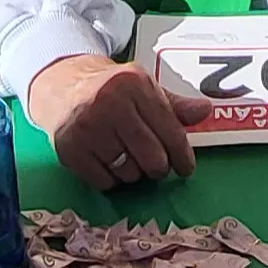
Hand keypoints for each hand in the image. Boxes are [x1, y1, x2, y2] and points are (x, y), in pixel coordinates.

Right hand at [26, 54, 207, 190]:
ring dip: (134, 173)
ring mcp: (87, 128)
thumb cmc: (110, 90)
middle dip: (159, 167)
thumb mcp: (143, 88)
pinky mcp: (70, 149)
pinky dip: (111, 179)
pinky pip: (105, 182)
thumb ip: (174, 105)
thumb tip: (205, 110)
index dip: (182, 156)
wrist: (62, 86)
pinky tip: (108, 161)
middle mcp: (110, 104)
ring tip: (127, 156)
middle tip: (155, 163)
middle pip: (153, 159)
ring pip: (129, 174)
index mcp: (134, 85)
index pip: (170, 131)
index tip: (185, 168)